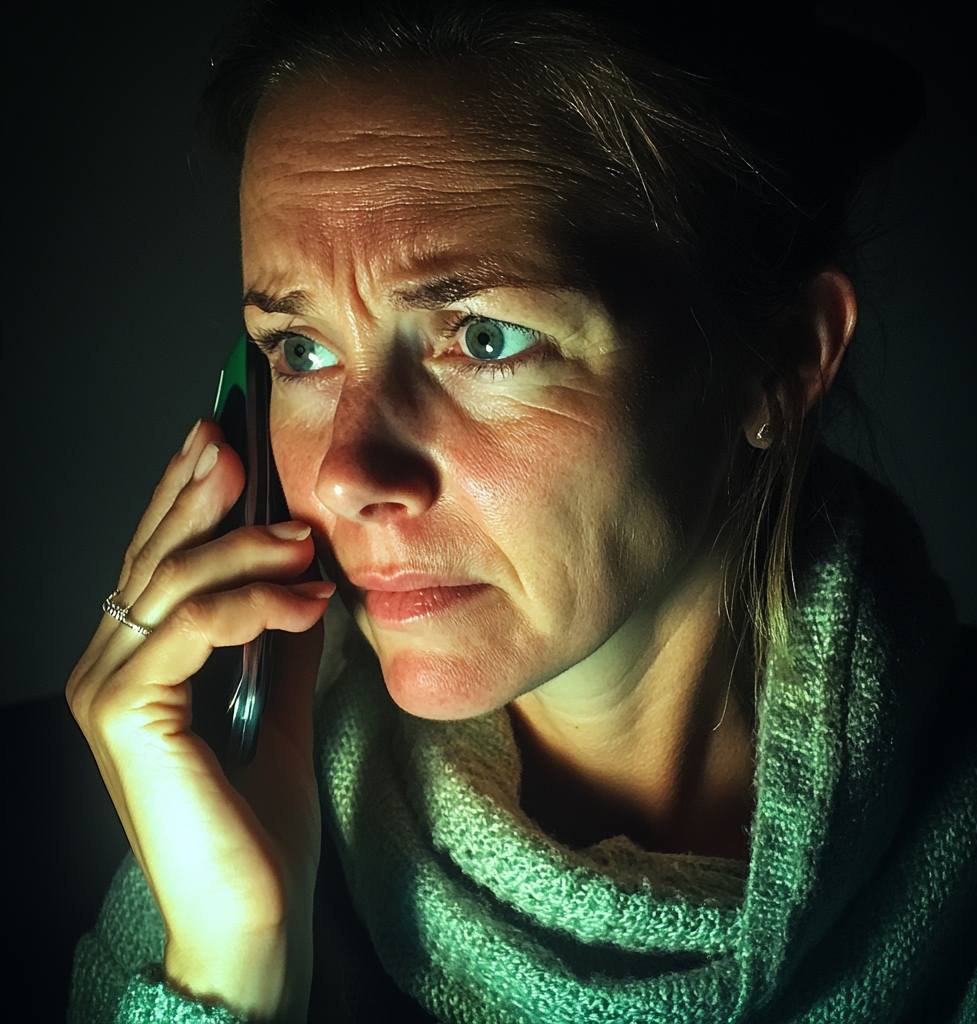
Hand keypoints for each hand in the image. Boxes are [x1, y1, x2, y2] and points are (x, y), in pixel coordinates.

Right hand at [67, 419, 334, 1020]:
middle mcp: (112, 667)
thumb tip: (301, 577)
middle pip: (155, 555)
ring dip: (243, 545)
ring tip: (303, 539)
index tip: (225, 441)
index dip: (188, 496)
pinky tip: (304, 598)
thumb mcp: (279, 706)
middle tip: (238, 442)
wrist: (255, 917)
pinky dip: (251, 601)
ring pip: (173, 580)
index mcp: (143, 663)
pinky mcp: (127, 714)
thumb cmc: (259, 824)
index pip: (162, 559)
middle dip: (199, 492)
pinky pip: (190, 626)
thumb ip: (278, 642)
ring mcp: (110, 689)